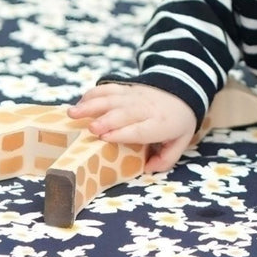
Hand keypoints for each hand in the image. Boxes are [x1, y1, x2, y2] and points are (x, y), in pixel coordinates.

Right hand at [68, 83, 196, 172]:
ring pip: (111, 99)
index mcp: (160, 123)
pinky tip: (79, 103)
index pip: (141, 129)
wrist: (183, 91)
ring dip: (91, 106)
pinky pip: (108, 89)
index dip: (123, 133)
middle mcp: (146, 108)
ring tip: (73, 113)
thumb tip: (147, 168)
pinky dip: (92, 94)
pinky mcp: (126, 89)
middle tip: (91, 129)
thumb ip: (167, 157)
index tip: (106, 138)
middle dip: (107, 121)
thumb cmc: (178, 122)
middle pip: (124, 114)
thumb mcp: (181, 141)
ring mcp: (134, 96)